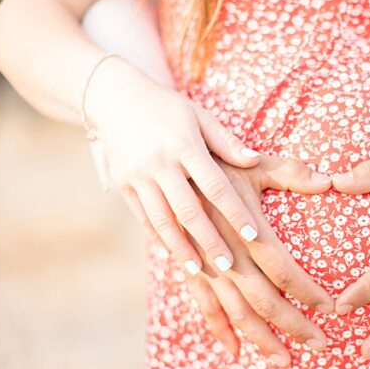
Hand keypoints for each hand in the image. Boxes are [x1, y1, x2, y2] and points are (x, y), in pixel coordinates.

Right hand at [89, 78, 262, 273]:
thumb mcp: (198, 115)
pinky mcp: (122, 184)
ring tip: (199, 270)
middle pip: (188, 210)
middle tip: (228, 266)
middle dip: (209, 240)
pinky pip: (142, 217)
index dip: (235, 212)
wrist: (115, 98)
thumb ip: (225, 141)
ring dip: (181, 248)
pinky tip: (171, 255)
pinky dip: (157, 238)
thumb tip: (253, 160)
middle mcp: (159, 162)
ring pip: (162, 219)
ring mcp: (137, 175)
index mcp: (183, 144)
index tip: (253, 235)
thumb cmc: (167, 108)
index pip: (215, 185)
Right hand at [130, 154, 334, 365]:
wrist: (153, 158)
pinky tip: (234, 350)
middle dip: (293, 325)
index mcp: (243, 226)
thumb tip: (327, 182)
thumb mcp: (250, 160)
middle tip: (322, 345)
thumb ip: (289, 171)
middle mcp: (224, 251)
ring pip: (235, 311)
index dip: (307, 291)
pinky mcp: (187, 266)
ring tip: (284, 361)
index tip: (331, 308)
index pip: (282, 268)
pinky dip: (218, 329)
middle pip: (263, 299)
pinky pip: (203, 305)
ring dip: (260, 338)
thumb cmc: (212, 159)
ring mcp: (203, 263)